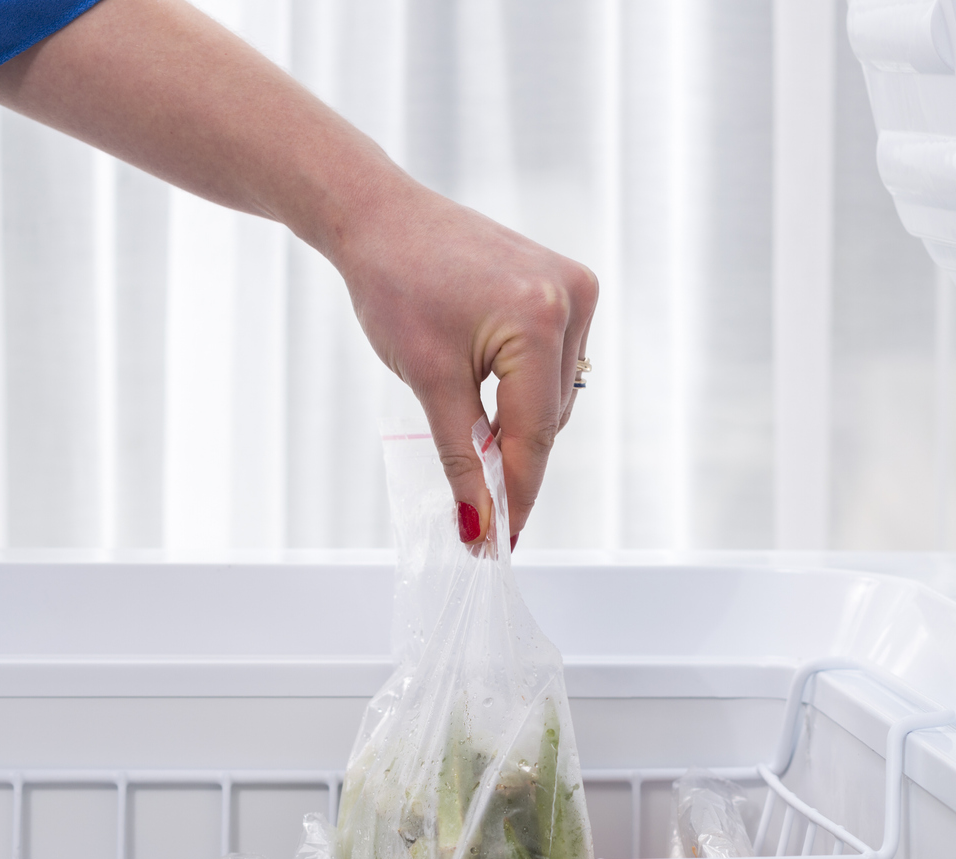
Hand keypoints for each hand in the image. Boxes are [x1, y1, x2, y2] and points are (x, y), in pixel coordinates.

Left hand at [332, 184, 597, 547]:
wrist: (380, 217)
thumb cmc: (395, 285)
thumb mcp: (428, 380)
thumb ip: (461, 456)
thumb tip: (478, 526)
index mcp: (540, 318)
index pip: (535, 434)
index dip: (515, 495)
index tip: (498, 544)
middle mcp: (571, 299)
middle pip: (549, 420)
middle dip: (513, 464)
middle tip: (479, 515)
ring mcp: (575, 289)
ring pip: (554, 398)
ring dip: (518, 427)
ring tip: (473, 438)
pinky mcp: (568, 286)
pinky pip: (553, 365)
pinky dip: (523, 392)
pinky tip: (487, 394)